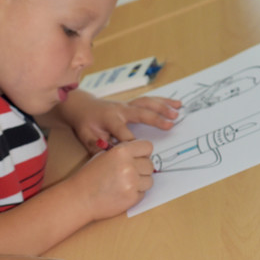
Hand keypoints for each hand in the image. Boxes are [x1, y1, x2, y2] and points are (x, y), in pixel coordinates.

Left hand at [60, 89, 178, 150]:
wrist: (82, 106)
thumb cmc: (85, 123)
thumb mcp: (87, 137)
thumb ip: (98, 148)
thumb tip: (111, 159)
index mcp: (110, 119)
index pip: (124, 133)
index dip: (132, 144)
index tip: (142, 155)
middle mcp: (121, 109)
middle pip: (140, 113)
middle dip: (155, 119)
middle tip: (170, 125)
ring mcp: (127, 105)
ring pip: (147, 103)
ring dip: (163, 106)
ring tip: (178, 111)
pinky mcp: (132, 104)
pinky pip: (149, 101)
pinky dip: (164, 101)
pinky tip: (177, 104)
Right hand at [71, 139, 153, 219]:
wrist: (80, 198)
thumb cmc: (89, 177)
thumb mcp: (103, 156)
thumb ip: (123, 153)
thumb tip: (141, 155)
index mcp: (121, 151)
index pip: (147, 147)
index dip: (143, 153)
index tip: (139, 157)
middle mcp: (129, 165)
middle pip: (150, 165)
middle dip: (142, 169)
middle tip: (129, 173)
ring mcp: (132, 182)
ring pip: (149, 180)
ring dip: (140, 183)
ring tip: (125, 184)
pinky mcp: (132, 197)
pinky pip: (143, 193)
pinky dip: (135, 194)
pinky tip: (122, 193)